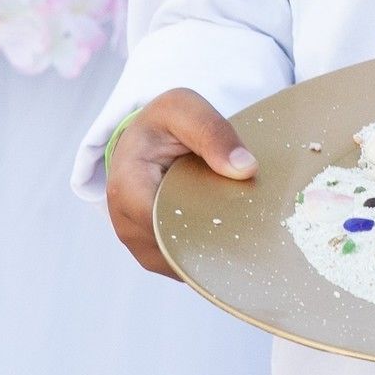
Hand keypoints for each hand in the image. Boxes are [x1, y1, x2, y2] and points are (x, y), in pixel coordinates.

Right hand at [104, 90, 252, 275]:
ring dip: (212, 249)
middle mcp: (126, 224)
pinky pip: (185, 266)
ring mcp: (140, 245)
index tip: (238, 210)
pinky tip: (226, 233)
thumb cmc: (162, 124)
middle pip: (178, 249)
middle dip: (214, 237)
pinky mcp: (155, 256)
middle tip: (248, 219)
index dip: (205, 221)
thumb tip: (245, 169)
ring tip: (236, 223)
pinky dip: (208, 254)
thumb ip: (212, 131)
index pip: (168, 223)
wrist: (148, 140)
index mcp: (126, 188)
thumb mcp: (184, 108)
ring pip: (184, 263)